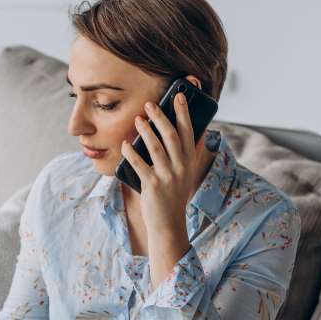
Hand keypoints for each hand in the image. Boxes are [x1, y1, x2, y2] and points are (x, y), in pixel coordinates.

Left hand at [120, 93, 206, 235]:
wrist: (168, 224)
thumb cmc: (173, 196)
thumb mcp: (185, 174)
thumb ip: (188, 155)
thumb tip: (196, 134)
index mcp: (189, 162)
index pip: (188, 132)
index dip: (183, 113)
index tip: (178, 96)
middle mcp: (181, 167)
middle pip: (171, 135)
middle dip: (160, 117)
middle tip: (150, 104)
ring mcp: (167, 177)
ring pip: (155, 147)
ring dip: (145, 131)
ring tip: (138, 119)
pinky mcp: (152, 186)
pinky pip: (140, 165)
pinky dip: (131, 153)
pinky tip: (125, 144)